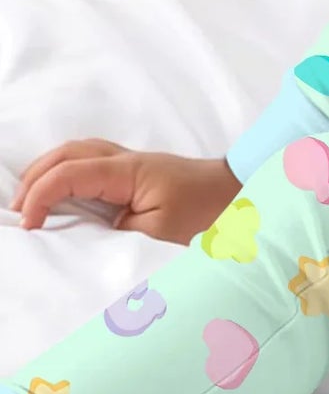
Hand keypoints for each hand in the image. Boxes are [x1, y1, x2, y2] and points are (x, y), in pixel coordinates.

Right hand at [8, 141, 241, 245]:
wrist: (241, 194)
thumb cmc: (207, 212)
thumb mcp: (160, 234)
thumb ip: (116, 234)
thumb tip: (80, 239)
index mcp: (129, 171)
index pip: (70, 173)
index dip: (40, 196)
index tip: (28, 227)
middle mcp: (126, 159)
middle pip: (67, 154)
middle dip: (34, 179)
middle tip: (16, 213)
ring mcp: (130, 162)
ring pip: (77, 153)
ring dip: (48, 172)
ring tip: (28, 203)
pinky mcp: (135, 172)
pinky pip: (90, 162)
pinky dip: (65, 173)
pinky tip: (58, 194)